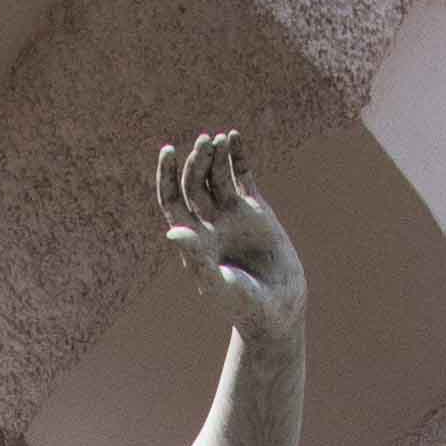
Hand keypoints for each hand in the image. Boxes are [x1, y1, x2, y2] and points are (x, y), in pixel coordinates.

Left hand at [155, 128, 304, 341]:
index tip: (168, 150)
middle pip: (195, 183)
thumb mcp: (218, 284)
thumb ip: (196, 259)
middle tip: (204, 143)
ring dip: (216, 155)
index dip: (166, 175)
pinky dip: (238, 156)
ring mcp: (232, 214)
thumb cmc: (244, 305)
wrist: (279, 308)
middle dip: (198, 161)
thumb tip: (171, 232)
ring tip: (219, 139)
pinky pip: (243, 176)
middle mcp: (209, 223)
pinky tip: (234, 137)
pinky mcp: (255, 209)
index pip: (172, 200)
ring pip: (218, 175)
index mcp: (193, 239)